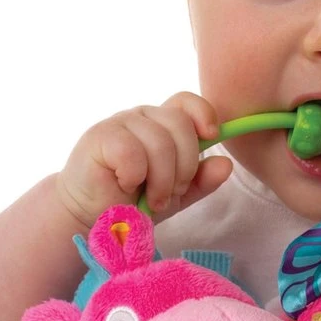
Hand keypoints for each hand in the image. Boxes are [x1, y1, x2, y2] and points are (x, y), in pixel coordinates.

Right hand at [55, 92, 232, 227]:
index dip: (204, 114)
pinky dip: (135, 176)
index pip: (188, 102)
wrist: (93, 218)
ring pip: (160, 142)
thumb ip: (201, 180)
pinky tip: (125, 185)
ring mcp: (121, 123)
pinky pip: (132, 152)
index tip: (211, 137)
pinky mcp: (99, 136)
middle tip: (172, 193)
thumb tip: (226, 164)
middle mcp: (143, 118)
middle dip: (184, 166)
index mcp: (163, 124)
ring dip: (161, 180)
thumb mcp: (176, 195)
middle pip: (180, 124)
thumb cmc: (133, 202)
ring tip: (151, 199)